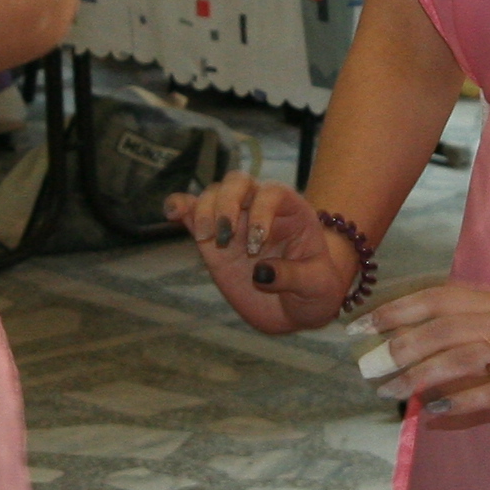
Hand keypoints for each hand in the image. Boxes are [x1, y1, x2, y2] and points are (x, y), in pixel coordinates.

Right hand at [163, 174, 356, 332]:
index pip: (273, 193)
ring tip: (206, 239)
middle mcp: (260, 208)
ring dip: (205, 211)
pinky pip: (192, 211)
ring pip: (213, 194)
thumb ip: (293, 277)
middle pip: (238, 182)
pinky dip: (180, 207)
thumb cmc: (315, 290)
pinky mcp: (212, 238)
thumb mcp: (317, 286)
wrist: (295, 307)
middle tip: (225, 235)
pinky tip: (171, 213)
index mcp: (292, 211)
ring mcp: (234, 221)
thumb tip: (261, 273)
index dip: (261, 212)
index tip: (256, 245)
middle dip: (227, 203)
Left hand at [358, 283, 489, 434]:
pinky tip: (437, 415)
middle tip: (365, 369)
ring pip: (464, 355)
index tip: (358, 327)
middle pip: (444, 326)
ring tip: (391, 392)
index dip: (395, 310)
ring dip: (421, 374)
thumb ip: (466, 359)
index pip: (437, 298)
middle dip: (399, 346)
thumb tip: (419, 387)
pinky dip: (464, 402)